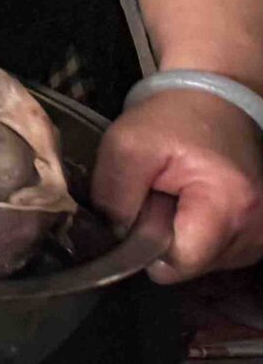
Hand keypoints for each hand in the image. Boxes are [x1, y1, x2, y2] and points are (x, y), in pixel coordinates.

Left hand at [93, 87, 262, 282]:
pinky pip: (224, 251)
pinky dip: (204, 233)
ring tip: (180, 195)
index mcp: (227, 205)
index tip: (140, 218)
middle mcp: (256, 227)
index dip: (148, 250)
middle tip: (161, 197)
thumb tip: (114, 238)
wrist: (217, 98)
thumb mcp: (127, 145)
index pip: (181, 263)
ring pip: (209, 261)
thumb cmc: (172, 120)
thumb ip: (114, 196)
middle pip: (195, 265)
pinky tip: (197, 203)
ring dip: (186, 236)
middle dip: (167, 239)